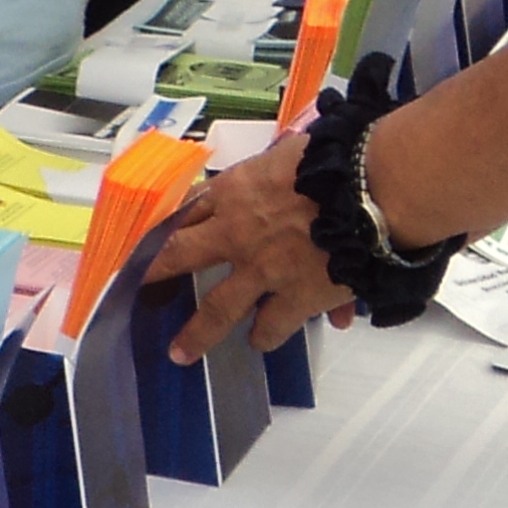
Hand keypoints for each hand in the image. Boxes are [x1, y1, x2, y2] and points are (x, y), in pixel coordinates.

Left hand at [142, 140, 351, 365]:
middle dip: (153, 276)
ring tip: (181, 353)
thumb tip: (274, 174)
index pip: (184, 210)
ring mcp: (261, 271)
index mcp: (233, 191)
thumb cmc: (335, 160)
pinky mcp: (293, 299)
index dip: (161, 227)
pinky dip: (265, 335)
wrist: (373, 189)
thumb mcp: (290, 154)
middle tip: (134, 291)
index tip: (142, 242)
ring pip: (217, 311)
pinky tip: (261, 340)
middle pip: (179, 258)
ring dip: (197, 334)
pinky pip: (270, 327)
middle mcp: (237, 234)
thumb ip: (273, 173)